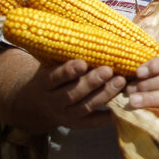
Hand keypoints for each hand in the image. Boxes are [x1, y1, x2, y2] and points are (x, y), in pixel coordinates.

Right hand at [0, 49, 127, 131]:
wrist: (37, 103)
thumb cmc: (51, 75)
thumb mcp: (50, 64)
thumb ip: (65, 54)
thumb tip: (89, 33)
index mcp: (44, 83)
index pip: (55, 77)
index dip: (69, 71)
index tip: (82, 62)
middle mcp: (53, 101)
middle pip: (72, 93)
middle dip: (92, 82)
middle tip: (108, 70)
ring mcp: (64, 115)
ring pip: (85, 106)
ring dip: (104, 94)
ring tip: (121, 81)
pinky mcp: (76, 124)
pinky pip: (92, 122)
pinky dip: (106, 116)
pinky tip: (121, 106)